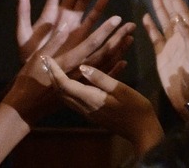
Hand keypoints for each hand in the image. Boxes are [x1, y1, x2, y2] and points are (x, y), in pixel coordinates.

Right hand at [3, 15, 135, 125]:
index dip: (104, 31)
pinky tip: (124, 61)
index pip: (90, 44)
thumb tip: (65, 25)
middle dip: (117, 39)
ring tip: (130, 38)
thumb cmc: (29, 78)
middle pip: (103, 54)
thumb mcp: (34, 57)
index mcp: (67, 62)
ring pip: (106, 66)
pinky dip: (114, 70)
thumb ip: (52, 42)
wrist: (27, 106)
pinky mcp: (83, 90)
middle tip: (130, 26)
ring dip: (119, 51)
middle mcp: (79, 73)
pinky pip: (102, 81)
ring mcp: (83, 83)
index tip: (116, 18)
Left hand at [16, 0, 109, 62]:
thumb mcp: (23, 35)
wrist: (40, 76)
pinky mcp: (82, 36)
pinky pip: (92, 19)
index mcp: (49, 13)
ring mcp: (74, 25)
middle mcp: (64, 16)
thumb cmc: (30, 56)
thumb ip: (23, 13)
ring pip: (84, 2)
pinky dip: (98, 8)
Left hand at [43, 56, 163, 155]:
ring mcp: (88, 113)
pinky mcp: (92, 114)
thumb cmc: (136, 108)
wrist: (142, 131)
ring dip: (58, 83)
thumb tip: (82, 68)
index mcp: (91, 99)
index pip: (65, 84)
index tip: (47, 58)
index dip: (54, 71)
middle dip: (51, 76)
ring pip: (65, 97)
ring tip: (54, 68)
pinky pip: (73, 101)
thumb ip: (100, 78)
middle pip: (60, 92)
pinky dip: (67, 89)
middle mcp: (85, 107)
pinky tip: (71, 80)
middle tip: (46, 60)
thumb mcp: (121, 89)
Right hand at [143, 0, 188, 119]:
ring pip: (164, 23)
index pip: (182, 14)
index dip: (176, 0)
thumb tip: (180, 20)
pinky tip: (145, 17)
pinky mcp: (162, 56)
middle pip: (173, 14)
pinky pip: (155, 38)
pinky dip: (151, 27)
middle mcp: (182, 39)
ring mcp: (171, 47)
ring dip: (159, 9)